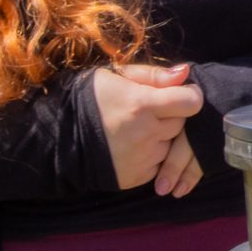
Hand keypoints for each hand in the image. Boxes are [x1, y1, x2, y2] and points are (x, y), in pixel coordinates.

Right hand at [93, 63, 202, 190]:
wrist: (59, 137)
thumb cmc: (91, 99)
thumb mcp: (118, 77)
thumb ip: (155, 75)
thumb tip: (186, 73)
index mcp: (141, 105)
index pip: (192, 103)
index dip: (190, 96)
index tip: (180, 94)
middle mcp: (145, 134)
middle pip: (184, 124)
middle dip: (173, 116)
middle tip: (152, 111)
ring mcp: (142, 159)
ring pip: (174, 146)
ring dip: (165, 137)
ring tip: (141, 129)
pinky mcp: (138, 177)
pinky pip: (161, 165)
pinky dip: (155, 156)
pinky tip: (136, 146)